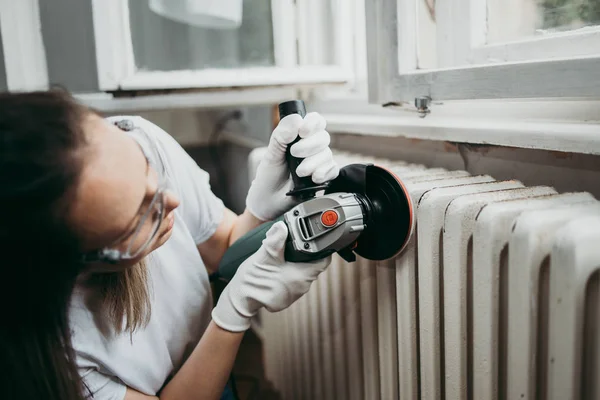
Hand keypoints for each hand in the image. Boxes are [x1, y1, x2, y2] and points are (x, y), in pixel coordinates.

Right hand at [211, 221, 329, 331]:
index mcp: (301, 277)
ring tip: (283, 255)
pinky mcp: (286, 297)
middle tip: (294, 243)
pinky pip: (293, 281)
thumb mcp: (264, 256)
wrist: (239, 300)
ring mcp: (294, 294)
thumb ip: (275, 241)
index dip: (322, 247)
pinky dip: (287, 273)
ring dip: (295, 264)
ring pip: (302, 273)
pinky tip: (278, 267)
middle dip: (305, 254)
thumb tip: (282, 226)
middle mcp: (302, 287)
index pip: (324, 260)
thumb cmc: (252, 281)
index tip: (315, 238)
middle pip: (313, 266)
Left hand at [245, 112, 338, 220]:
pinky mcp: (324, 176)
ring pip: (327, 154)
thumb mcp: (271, 154)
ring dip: (312, 163)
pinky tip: (313, 178)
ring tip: (299, 172)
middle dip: (308, 146)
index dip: (312, 123)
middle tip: (294, 154)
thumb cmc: (269, 176)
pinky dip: (323, 173)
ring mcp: (319, 162)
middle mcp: (311, 147)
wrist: (269, 200)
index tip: (302, 132)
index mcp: (298, 137)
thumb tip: (295, 120)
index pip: (314, 121)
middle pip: (323, 137)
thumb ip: (280, 136)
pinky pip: (333, 170)